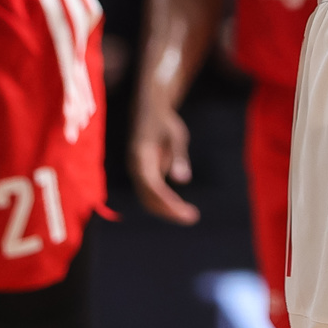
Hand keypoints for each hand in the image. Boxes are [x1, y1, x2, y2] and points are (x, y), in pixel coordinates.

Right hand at [130, 100, 198, 223]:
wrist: (149, 109)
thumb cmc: (165, 122)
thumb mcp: (176, 136)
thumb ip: (178, 157)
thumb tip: (182, 180)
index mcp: (141, 157)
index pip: (153, 187)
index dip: (167, 202)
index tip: (184, 212)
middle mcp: (135, 168)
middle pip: (148, 198)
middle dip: (168, 210)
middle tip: (191, 217)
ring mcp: (137, 172)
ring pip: (148, 199)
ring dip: (166, 209)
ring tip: (189, 215)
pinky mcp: (142, 174)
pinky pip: (151, 193)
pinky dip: (164, 202)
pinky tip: (180, 208)